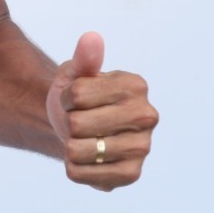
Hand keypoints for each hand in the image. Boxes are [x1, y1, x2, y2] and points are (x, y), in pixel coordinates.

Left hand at [45, 32, 156, 191]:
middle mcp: (147, 116)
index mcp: (135, 85)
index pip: (77, 94)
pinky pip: (80, 173)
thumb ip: (84, 58)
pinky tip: (86, 159)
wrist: (79, 129)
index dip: (66, 97)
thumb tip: (91, 38)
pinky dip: (73, 167)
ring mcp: (142, 147)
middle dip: (68, 122)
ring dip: (70, 146)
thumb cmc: (78, 98)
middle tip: (80, 121)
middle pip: (76, 124)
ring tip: (85, 139)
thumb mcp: (75, 74)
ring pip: (77, 150)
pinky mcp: (131, 174)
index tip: (76, 98)